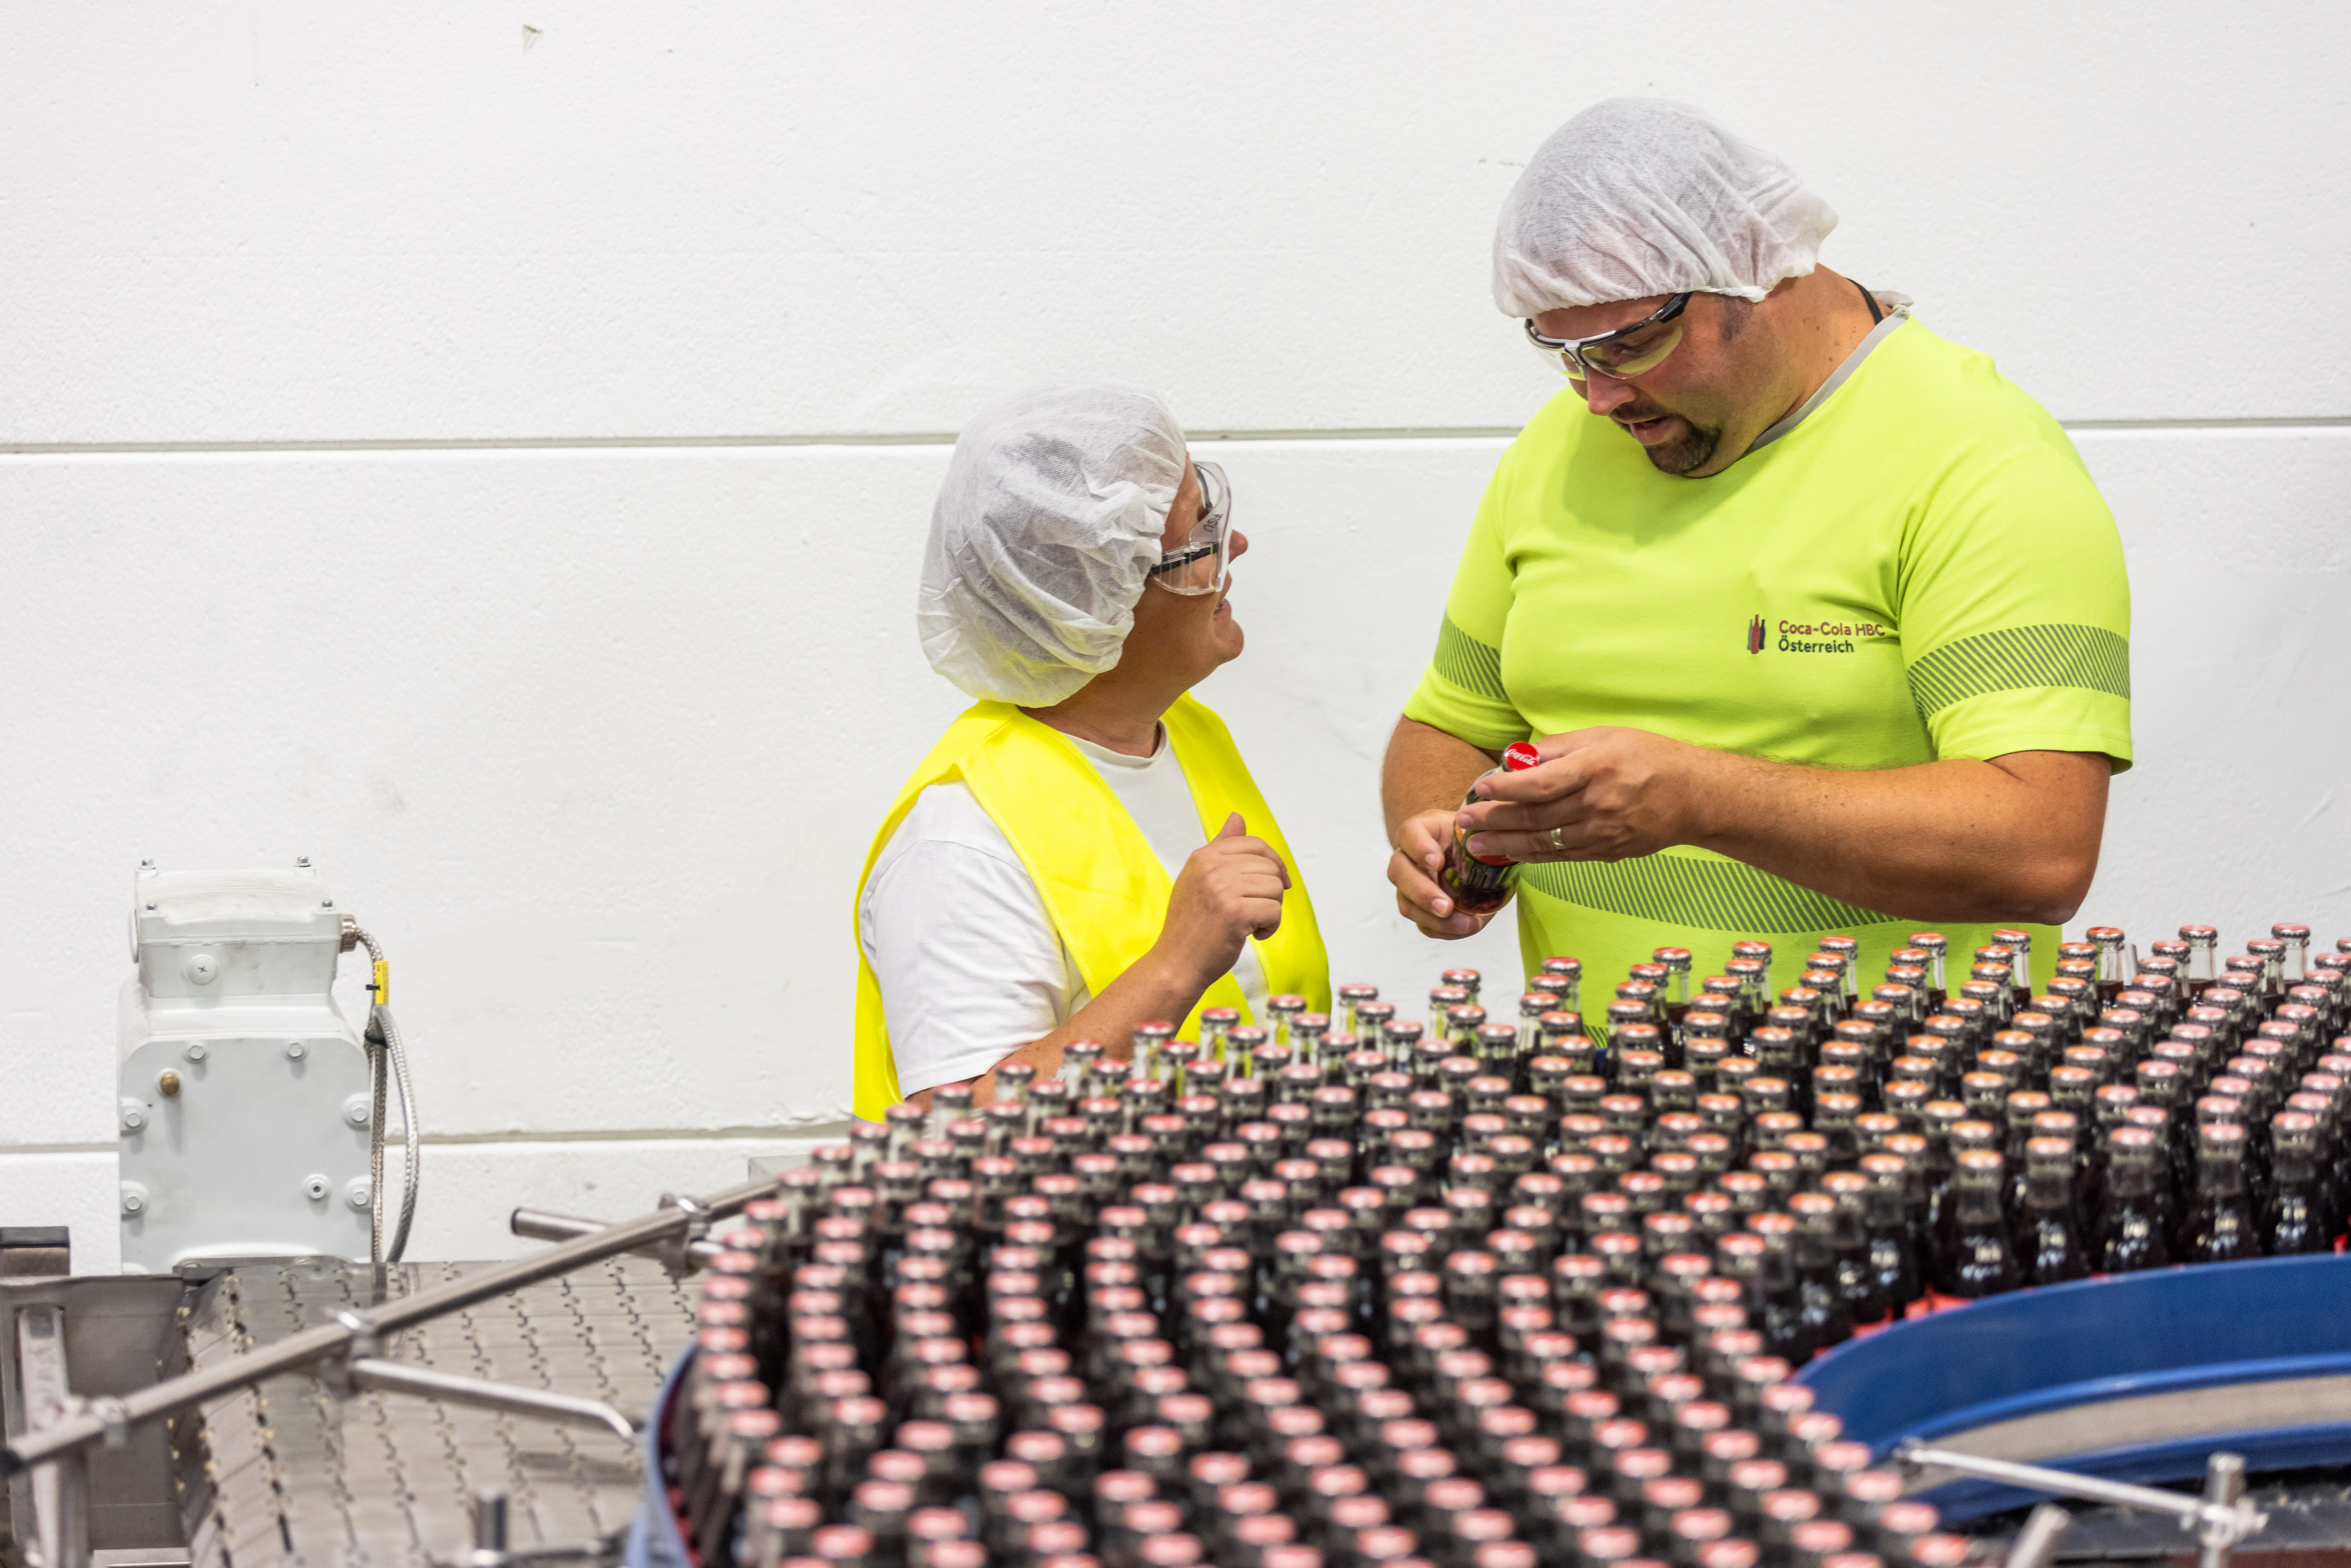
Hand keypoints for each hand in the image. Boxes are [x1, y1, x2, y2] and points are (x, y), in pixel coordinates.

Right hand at [1152, 813, 1289, 990]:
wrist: (1176, 963)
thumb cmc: (1191, 925)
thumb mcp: (1200, 879)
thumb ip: (1221, 848)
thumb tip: (1237, 817)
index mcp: (1204, 856)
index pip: (1254, 844)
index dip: (1274, 863)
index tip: (1279, 882)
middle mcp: (1211, 867)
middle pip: (1269, 867)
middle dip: (1270, 892)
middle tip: (1253, 912)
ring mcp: (1222, 889)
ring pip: (1275, 888)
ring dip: (1270, 911)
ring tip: (1250, 924)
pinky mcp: (1235, 913)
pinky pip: (1274, 911)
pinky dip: (1269, 927)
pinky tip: (1252, 935)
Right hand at [1387, 807, 1498, 939]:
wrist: (1469, 856)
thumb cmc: (1470, 840)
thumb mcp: (1477, 829)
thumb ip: (1483, 834)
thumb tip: (1499, 849)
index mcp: (1421, 830)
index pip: (1410, 833)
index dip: (1419, 847)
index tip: (1437, 861)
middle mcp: (1407, 857)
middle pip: (1400, 872)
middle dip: (1422, 892)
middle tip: (1446, 907)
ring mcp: (1409, 886)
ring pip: (1407, 904)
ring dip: (1433, 918)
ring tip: (1465, 924)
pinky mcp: (1419, 909)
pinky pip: (1423, 925)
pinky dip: (1444, 930)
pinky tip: (1464, 928)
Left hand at [1458, 726, 1715, 862]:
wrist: (1695, 796)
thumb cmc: (1649, 757)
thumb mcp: (1604, 736)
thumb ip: (1558, 747)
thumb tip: (1516, 757)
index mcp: (1596, 767)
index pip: (1538, 784)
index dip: (1503, 788)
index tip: (1478, 787)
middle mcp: (1598, 803)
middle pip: (1534, 816)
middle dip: (1493, 819)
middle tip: (1464, 820)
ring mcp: (1603, 832)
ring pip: (1543, 842)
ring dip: (1505, 844)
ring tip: (1475, 844)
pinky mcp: (1607, 852)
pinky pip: (1562, 856)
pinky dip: (1532, 855)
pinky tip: (1510, 852)